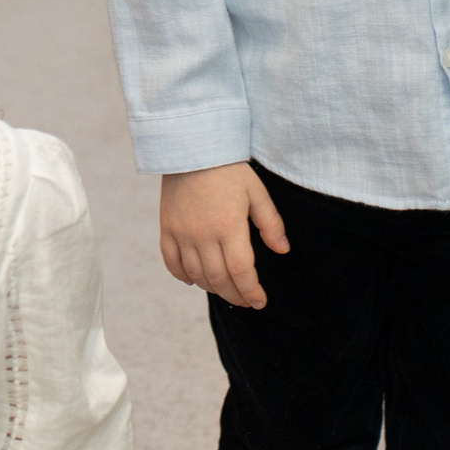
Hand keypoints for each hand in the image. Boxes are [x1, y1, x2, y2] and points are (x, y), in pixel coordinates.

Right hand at [160, 162, 288, 308]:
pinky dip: (182, 276)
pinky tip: (194, 280)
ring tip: (226, 289)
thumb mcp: (256, 191)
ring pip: (196, 275)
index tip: (260, 301)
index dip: (251, 291)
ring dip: (212, 288)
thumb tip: (282, 250)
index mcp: (229, 226)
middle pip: (218, 279)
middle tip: (246, 300)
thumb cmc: (228, 168)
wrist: (191, 148)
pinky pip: (171, 262)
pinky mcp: (167, 228)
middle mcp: (203, 235)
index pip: (241, 271)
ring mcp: (182, 233)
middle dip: (235, 295)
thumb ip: (270, 223)